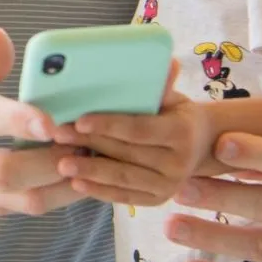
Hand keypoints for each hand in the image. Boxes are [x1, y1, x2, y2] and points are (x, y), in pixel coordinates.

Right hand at [0, 27, 78, 216]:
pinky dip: (60, 195)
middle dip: (48, 160)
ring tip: (94, 158)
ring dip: (63, 183)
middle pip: (3, 172)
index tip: (52, 121)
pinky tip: (84, 173)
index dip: (19, 121)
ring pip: (21, 199)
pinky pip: (27, 208)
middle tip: (84, 141)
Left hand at [53, 88, 213, 206]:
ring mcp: (168, 186)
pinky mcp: (157, 201)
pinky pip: (124, 196)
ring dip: (89, 171)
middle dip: (90, 144)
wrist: (202, 147)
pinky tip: (76, 182)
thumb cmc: (179, 114)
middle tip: (59, 135)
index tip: (80, 120)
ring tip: (61, 163)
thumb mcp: (174, 98)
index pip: (139, 128)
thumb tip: (164, 60)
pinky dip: (99, 190)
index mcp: (181, 132)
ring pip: (123, 178)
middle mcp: (178, 163)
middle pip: (126, 153)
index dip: (108, 125)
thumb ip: (161, 86)